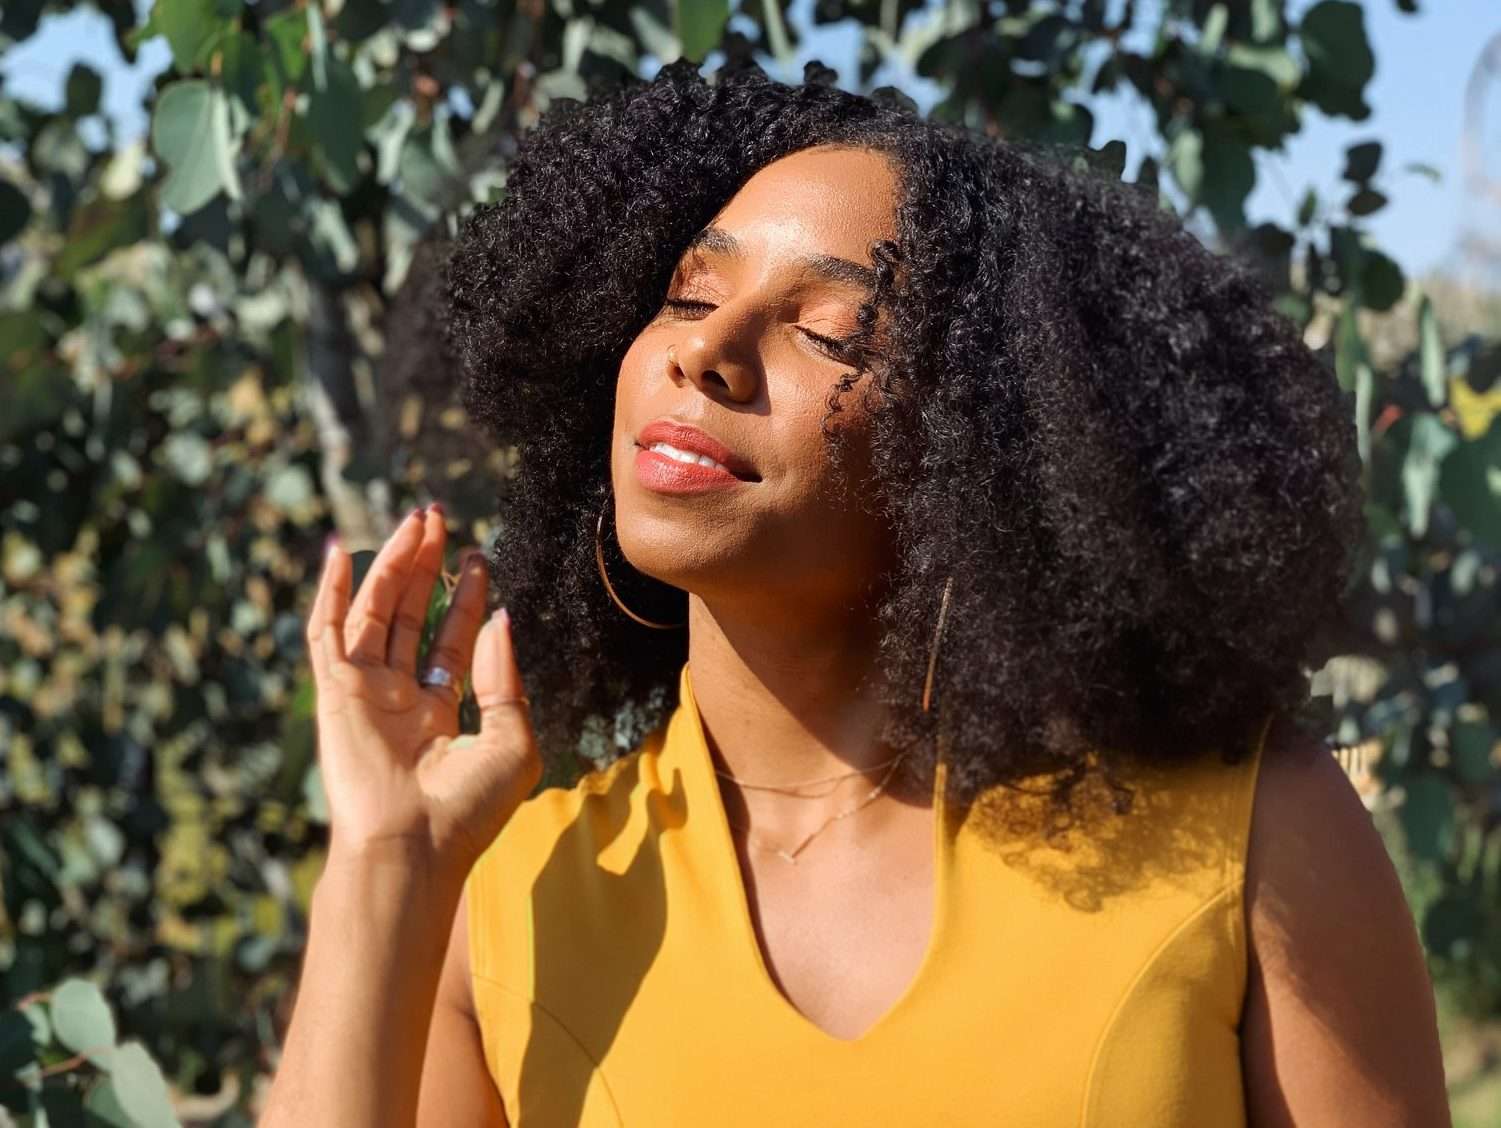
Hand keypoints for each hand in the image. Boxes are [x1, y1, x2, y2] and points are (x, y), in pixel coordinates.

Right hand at [305, 506, 541, 880]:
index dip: (467, 599)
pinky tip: (342, 550)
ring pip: (376, 612)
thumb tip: (502, 620)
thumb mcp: (512, 740)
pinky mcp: (335, 692)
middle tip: (439, 519)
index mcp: (440, 714)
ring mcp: (365, 693)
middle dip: (427, 567)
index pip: (451, 640)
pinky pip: (328, 631)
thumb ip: (506, 679)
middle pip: (412, 616)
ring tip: (416, 521)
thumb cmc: (467, 809)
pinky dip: (331, 590)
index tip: (480, 558)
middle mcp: (398, 699)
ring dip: (392, 564)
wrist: (414, 845)